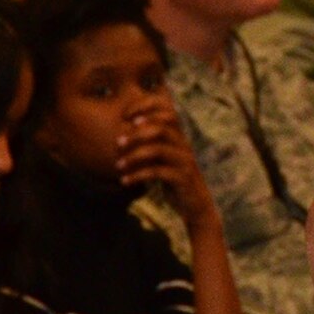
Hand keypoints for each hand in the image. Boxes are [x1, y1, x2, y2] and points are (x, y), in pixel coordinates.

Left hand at [116, 106, 217, 228]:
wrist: (195, 206)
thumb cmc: (173, 180)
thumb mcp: (162, 159)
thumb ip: (149, 144)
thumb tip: (120, 134)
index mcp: (178, 136)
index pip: (167, 110)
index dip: (146, 106)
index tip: (124, 116)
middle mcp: (183, 145)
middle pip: (161, 127)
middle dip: (137, 133)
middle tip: (118, 143)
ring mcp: (184, 161)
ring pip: (158, 149)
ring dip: (134, 155)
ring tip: (118, 164)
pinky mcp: (182, 178)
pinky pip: (157, 172)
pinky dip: (138, 175)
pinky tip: (125, 181)